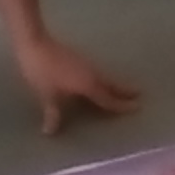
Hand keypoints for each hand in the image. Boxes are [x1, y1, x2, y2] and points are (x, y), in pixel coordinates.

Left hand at [15, 35, 140, 135]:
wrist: (35, 42)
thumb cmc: (42, 71)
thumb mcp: (48, 95)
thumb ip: (53, 113)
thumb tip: (50, 132)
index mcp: (88, 84)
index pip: (108, 98)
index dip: (121, 105)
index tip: (137, 107)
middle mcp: (91, 74)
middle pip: (111, 85)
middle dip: (125, 90)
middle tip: (139, 95)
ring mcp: (85, 64)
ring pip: (105, 77)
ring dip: (115, 84)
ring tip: (123, 89)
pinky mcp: (78, 59)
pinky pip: (97, 73)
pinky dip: (103, 79)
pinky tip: (97, 81)